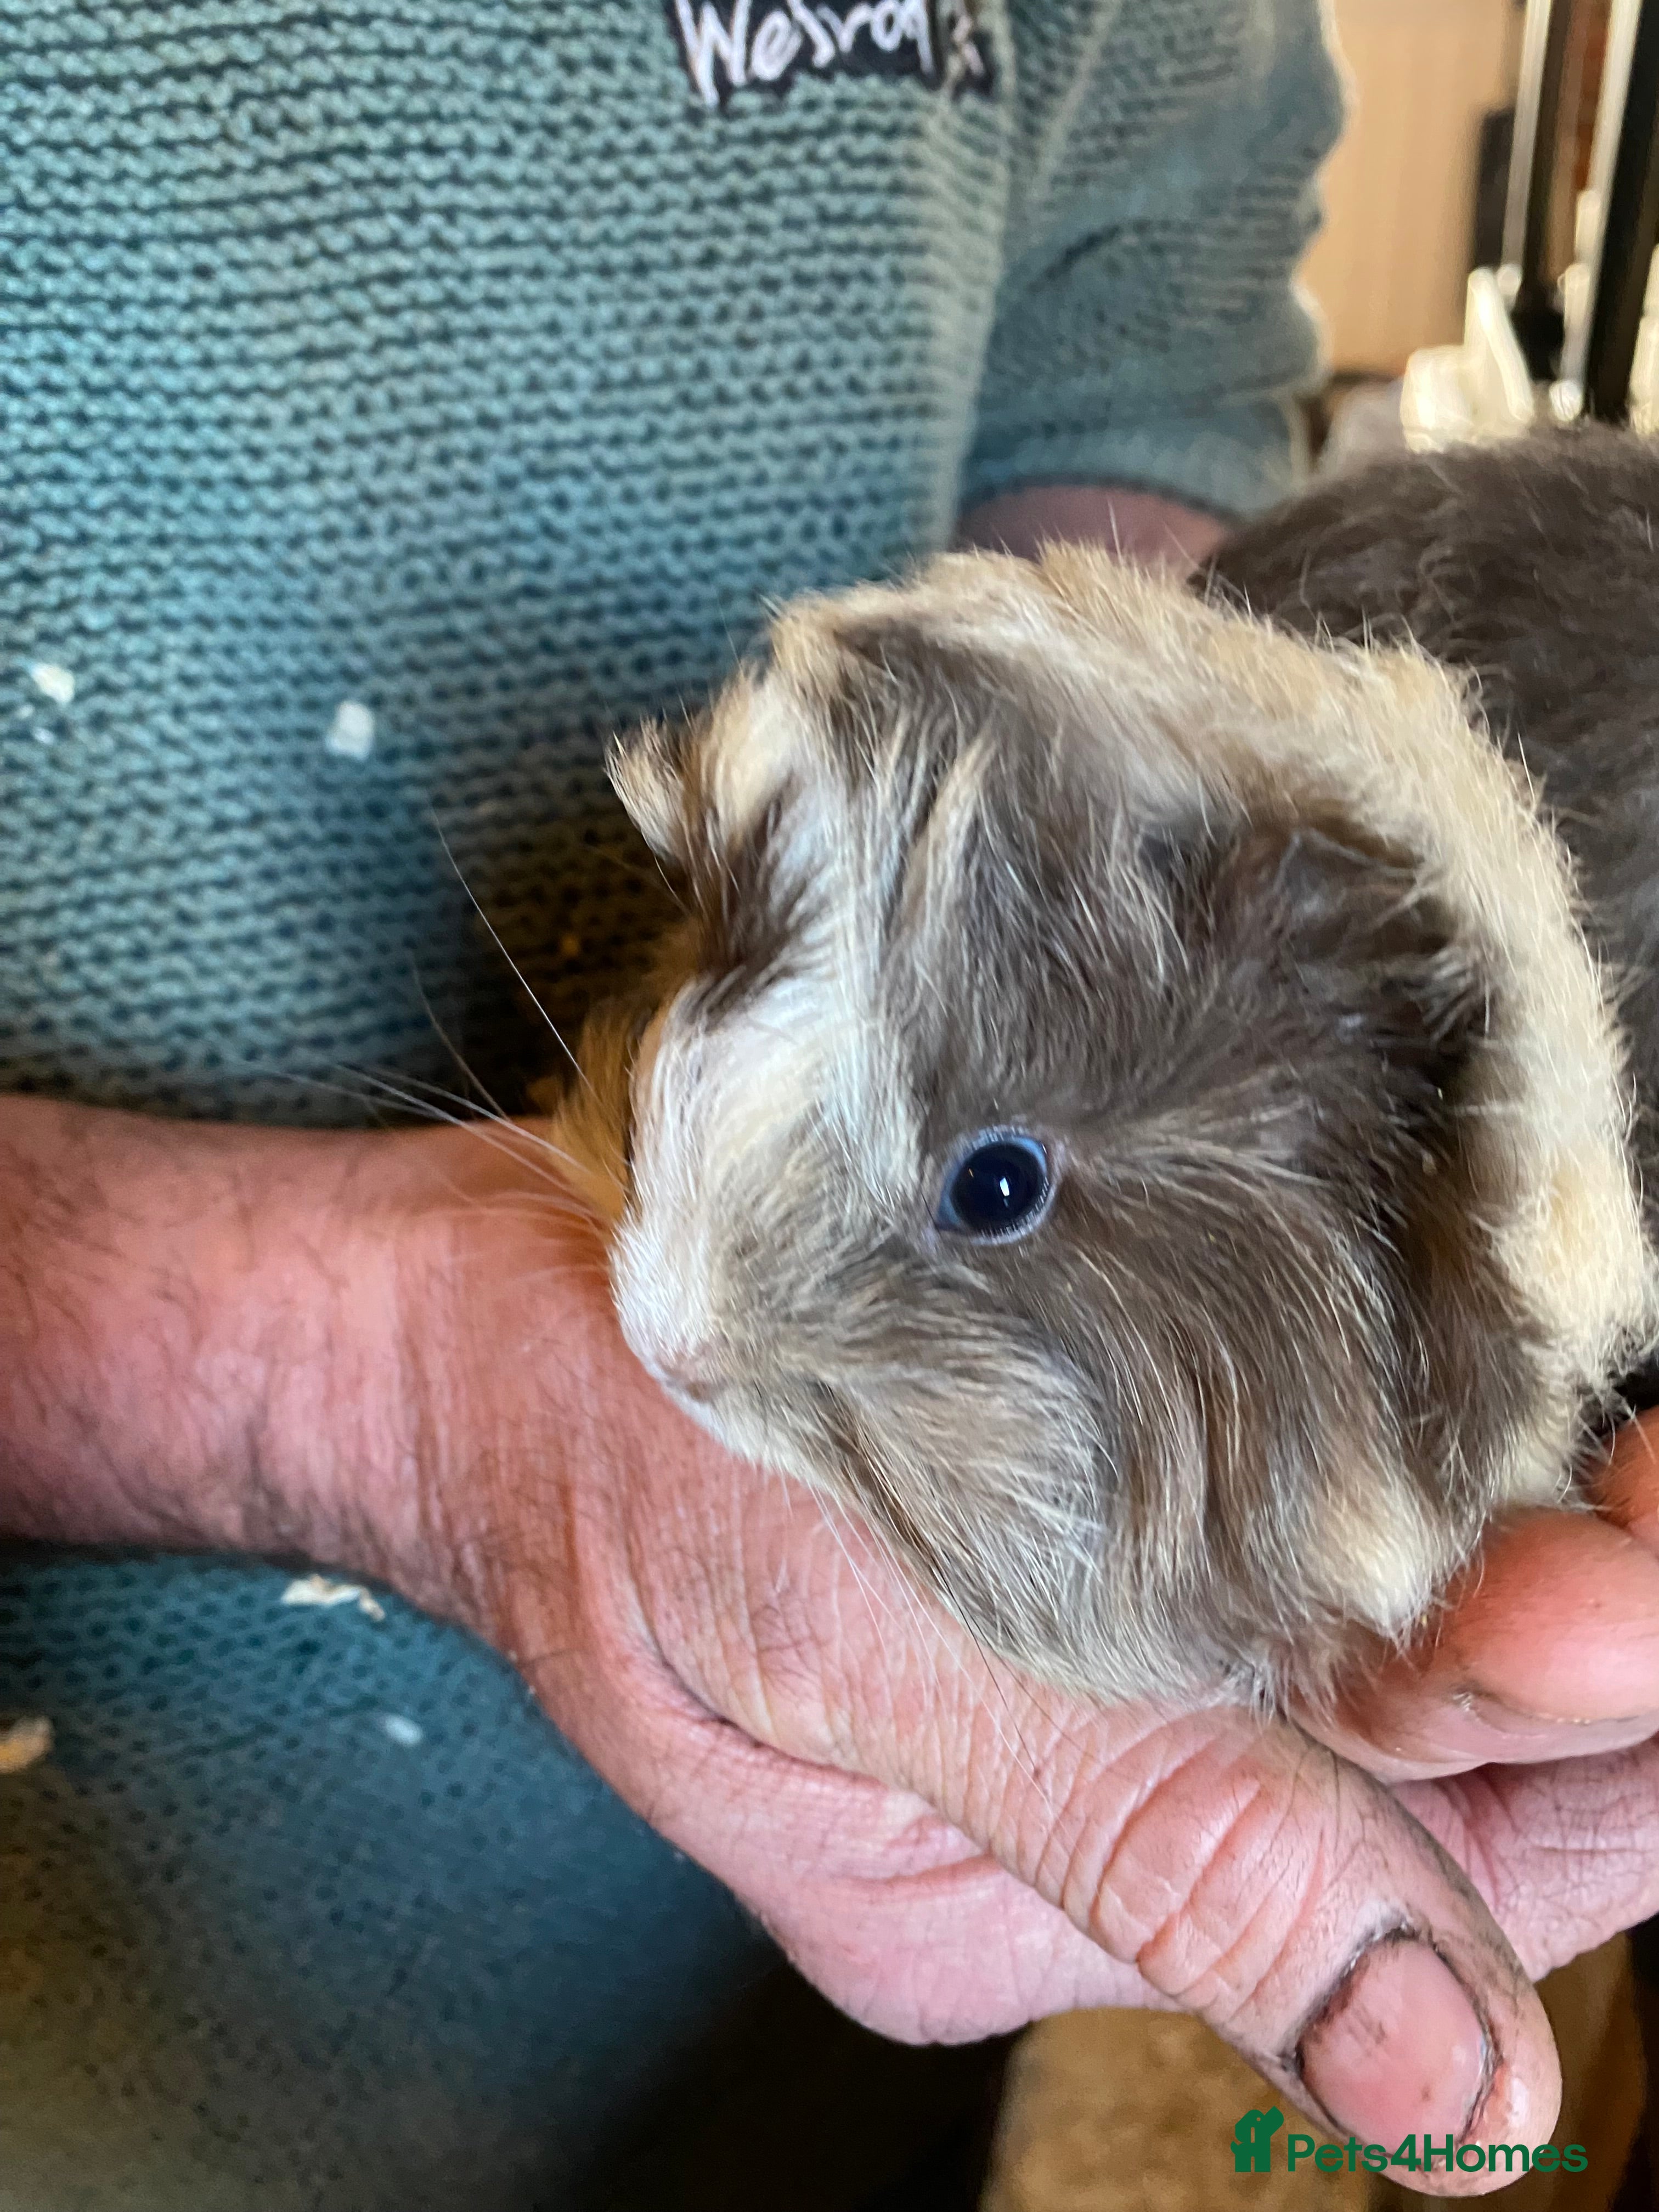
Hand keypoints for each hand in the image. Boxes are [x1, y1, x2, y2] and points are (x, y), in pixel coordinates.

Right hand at [8, 1101, 1658, 2196]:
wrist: (474, 1315)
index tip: (1652, 1584)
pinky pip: (1300, 1563)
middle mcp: (1098, 1803)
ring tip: (1621, 1448)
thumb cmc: (612, 1451)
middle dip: (1590, 1651)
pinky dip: (1414, 1499)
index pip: (1431, 1897)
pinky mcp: (1063, 1540)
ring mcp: (1081, 1670)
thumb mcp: (851, 1655)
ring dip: (1528, 1565)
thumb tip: (1458, 2098)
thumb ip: (1148, 1843)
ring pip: (1397, 1670)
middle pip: (1448, 1789)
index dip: (1595, 1751)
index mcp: (1039, 1895)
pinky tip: (1490, 1412)